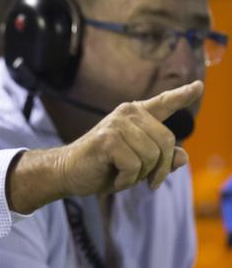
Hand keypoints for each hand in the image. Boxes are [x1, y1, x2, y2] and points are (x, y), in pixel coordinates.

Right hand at [7, 81, 202, 213]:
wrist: (67, 172)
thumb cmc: (102, 167)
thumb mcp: (138, 165)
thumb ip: (161, 159)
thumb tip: (183, 156)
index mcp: (136, 115)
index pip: (164, 103)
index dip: (183, 96)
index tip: (199, 86)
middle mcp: (128, 113)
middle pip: (167, 142)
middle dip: (159, 169)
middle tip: (145, 181)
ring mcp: (117, 124)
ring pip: (152, 157)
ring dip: (139, 176)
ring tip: (121, 175)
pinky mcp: (108, 139)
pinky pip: (135, 166)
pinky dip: (126, 180)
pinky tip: (112, 177)